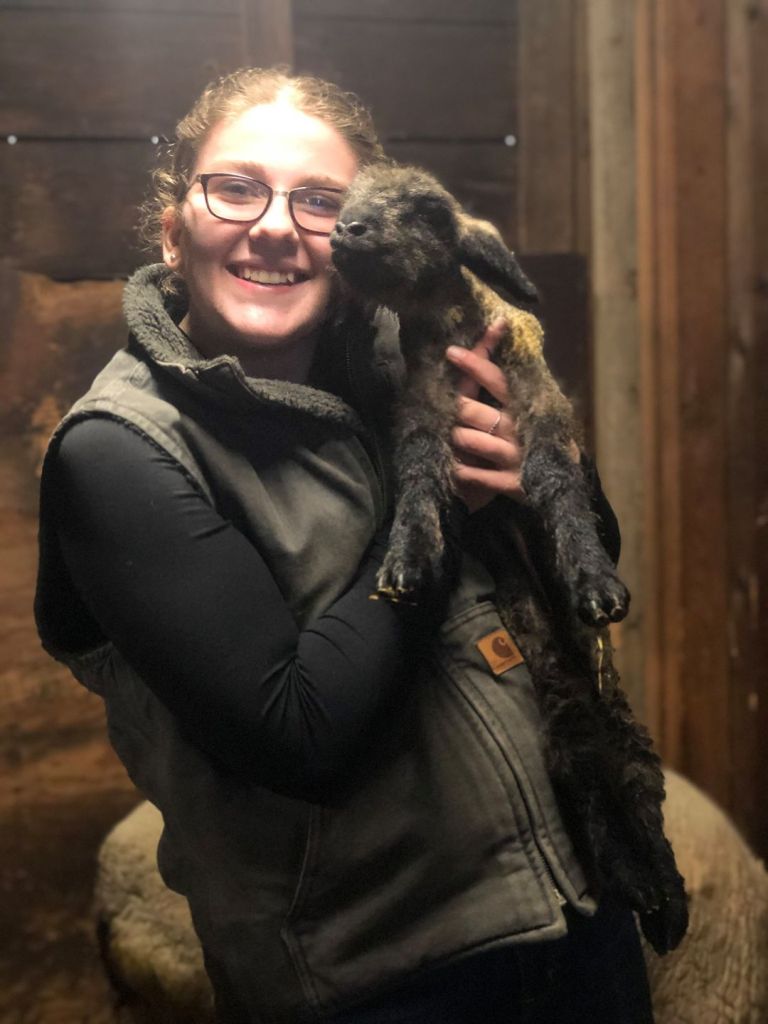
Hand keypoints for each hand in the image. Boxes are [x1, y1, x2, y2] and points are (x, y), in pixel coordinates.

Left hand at [445, 319, 524, 513]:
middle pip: (470, 410)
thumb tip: (497, 337)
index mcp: (522, 405)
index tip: (451, 351)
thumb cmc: (535, 439)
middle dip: (456, 411)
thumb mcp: (529, 409)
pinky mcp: (511, 483)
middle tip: (455, 415)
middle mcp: (517, 428)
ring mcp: (513, 456)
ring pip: (467, 439)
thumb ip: (509, 386)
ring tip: (459, 444)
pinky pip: (473, 474)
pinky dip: (462, 472)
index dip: (474, 363)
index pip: (495, 379)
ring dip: (457, 440)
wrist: (560, 484)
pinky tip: (461, 469)